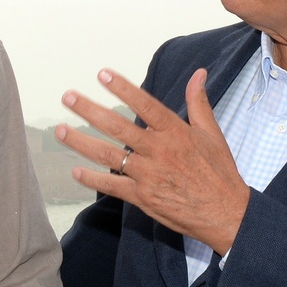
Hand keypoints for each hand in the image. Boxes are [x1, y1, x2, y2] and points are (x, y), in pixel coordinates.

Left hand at [55, 68, 249, 254]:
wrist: (226, 213)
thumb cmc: (219, 173)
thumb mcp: (212, 134)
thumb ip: (199, 103)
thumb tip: (199, 73)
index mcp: (176, 133)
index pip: (144, 105)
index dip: (123, 88)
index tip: (102, 74)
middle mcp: (159, 151)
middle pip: (118, 126)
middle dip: (89, 110)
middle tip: (68, 97)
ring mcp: (148, 175)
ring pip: (108, 155)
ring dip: (80, 142)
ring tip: (59, 130)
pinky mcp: (143, 197)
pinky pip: (112, 186)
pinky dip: (92, 179)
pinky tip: (75, 171)